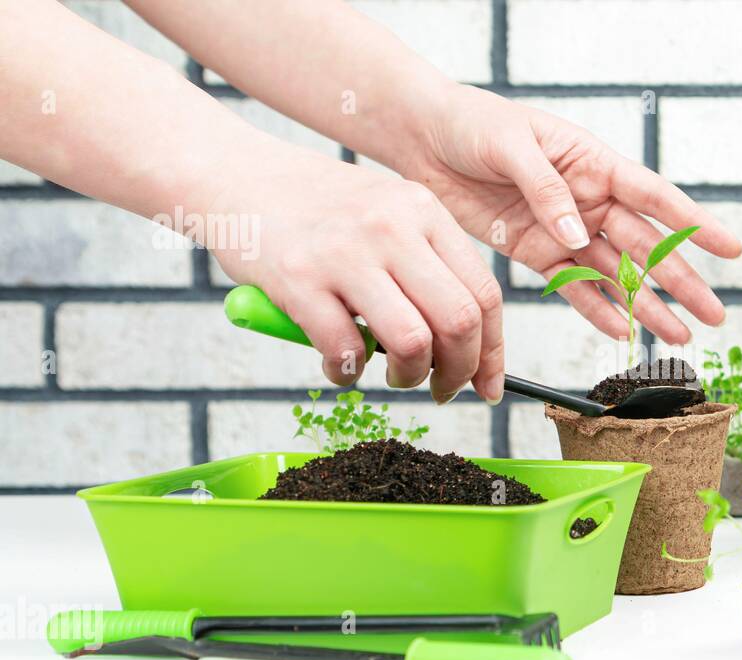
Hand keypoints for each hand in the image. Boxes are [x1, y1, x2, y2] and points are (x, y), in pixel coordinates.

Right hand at [208, 145, 502, 402]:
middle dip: (459, 372)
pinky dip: (349, 373)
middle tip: (441, 389)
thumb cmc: (316, 208)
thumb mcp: (387, 212)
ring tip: (392, 375)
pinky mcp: (299, 279)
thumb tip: (467, 344)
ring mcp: (346, 252)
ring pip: (412, 342)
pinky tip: (340, 365)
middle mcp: (393, 227)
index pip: (484, 293)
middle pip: (459, 321)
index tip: (487, 383)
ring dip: (408, 377)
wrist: (234, 173)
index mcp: (424, 211)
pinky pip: (344, 350)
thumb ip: (426, 264)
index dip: (492, 350)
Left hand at [397, 83, 741, 344]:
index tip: (730, 249)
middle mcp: (589, 200)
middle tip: (715, 315)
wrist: (426, 139)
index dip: (694, 224)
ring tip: (680, 336)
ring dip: (648, 306)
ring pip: (617, 276)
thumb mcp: (512, 145)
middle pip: (646, 247)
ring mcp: (565, 229)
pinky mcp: (536, 252)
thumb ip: (547, 190)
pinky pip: (573, 287)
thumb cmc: (474, 124)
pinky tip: (621, 332)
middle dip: (683, 282)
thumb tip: (578, 233)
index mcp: (594, 163)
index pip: (656, 197)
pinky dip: (596, 311)